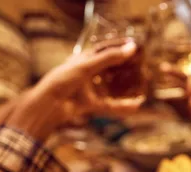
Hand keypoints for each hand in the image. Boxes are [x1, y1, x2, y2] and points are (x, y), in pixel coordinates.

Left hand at [6, 41, 142, 140]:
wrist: (49, 104)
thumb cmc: (63, 80)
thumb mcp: (87, 65)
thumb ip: (109, 57)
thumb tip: (131, 48)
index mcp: (84, 59)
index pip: (104, 49)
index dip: (118, 45)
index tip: (134, 45)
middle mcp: (87, 73)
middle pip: (109, 68)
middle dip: (124, 68)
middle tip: (141, 66)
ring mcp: (89, 89)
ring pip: (111, 87)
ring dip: (124, 87)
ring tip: (140, 85)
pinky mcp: (90, 104)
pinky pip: (110, 106)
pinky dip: (122, 107)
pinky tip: (135, 107)